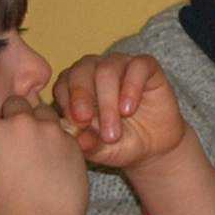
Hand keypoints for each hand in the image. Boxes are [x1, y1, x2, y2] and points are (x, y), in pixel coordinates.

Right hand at [0, 93, 84, 214]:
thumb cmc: (2, 213)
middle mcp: (19, 123)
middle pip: (15, 101)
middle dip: (14, 115)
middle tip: (17, 139)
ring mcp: (49, 131)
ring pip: (43, 112)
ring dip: (39, 123)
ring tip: (40, 150)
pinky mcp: (72, 142)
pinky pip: (64, 132)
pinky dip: (59, 142)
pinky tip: (56, 164)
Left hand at [50, 53, 188, 172]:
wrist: (152, 147)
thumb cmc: (118, 145)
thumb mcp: (101, 149)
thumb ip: (88, 143)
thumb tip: (78, 141)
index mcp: (74, 86)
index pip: (63, 83)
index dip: (65, 102)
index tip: (73, 125)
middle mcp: (94, 70)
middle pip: (81, 71)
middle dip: (81, 98)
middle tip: (85, 122)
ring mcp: (120, 65)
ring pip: (107, 69)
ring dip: (107, 101)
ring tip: (112, 132)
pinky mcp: (146, 66)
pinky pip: (137, 66)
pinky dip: (131, 87)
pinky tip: (128, 110)